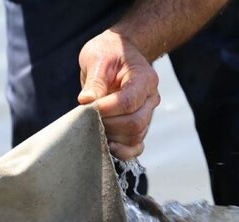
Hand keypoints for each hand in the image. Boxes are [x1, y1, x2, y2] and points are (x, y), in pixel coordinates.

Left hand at [77, 29, 159, 158]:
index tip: (87, 107)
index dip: (107, 109)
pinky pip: (137, 146)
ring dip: (112, 137)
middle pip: (135, 123)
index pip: (129, 101)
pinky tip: (108, 146)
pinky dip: (124, 151)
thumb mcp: (98, 58)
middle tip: (88, 117)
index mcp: (145, 79)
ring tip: (94, 125)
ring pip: (135, 136)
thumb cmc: (109, 52)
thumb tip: (86, 101)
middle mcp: (151, 99)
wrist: (120, 54)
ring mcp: (148, 114)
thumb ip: (95, 81)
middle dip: (108, 124)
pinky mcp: (140, 125)